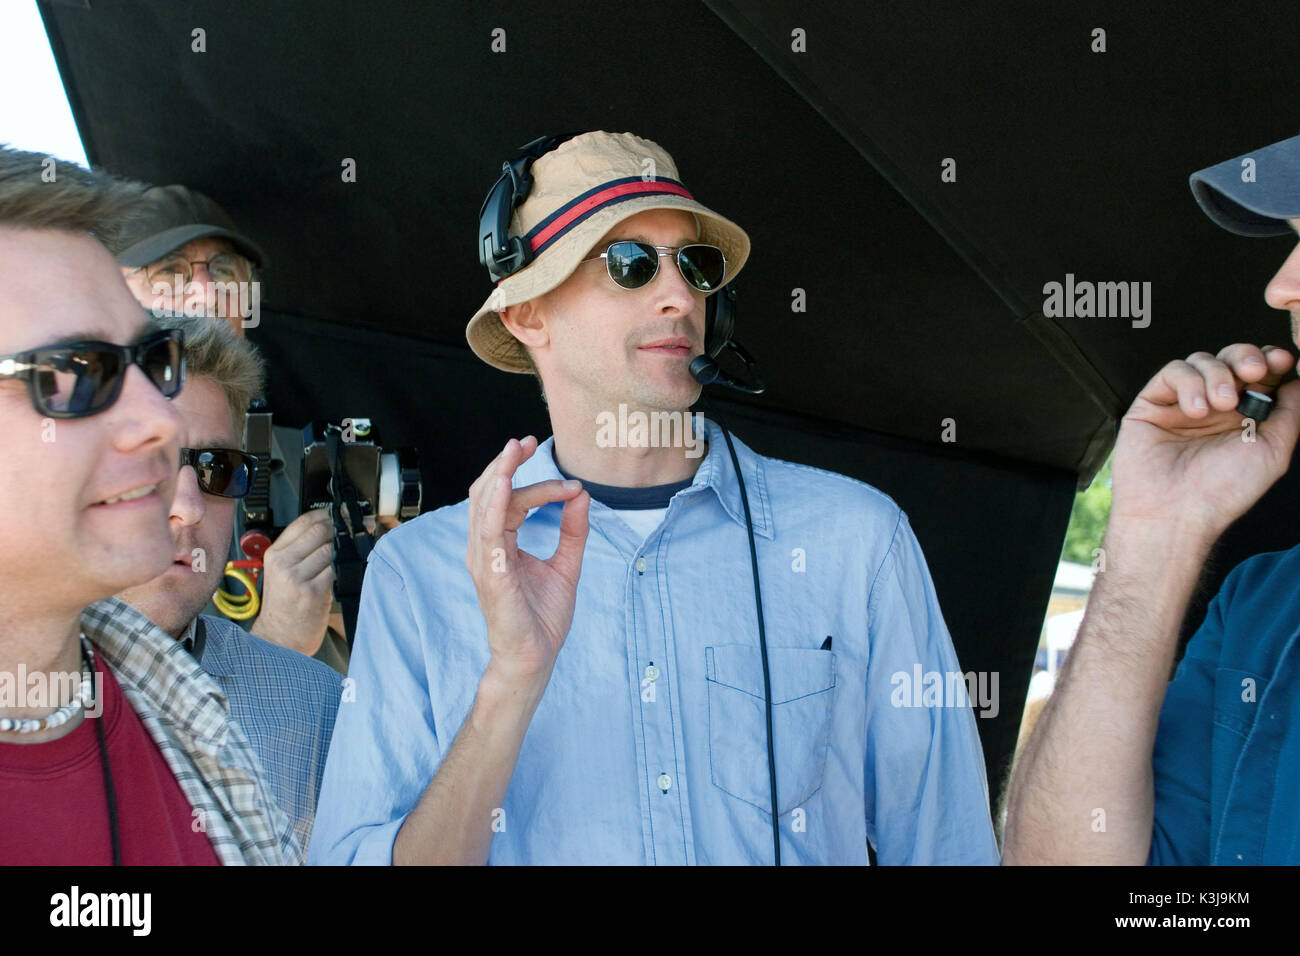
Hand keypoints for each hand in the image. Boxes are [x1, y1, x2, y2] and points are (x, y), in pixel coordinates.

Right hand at [251, 507, 334, 654]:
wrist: (279, 639)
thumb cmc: (284, 606)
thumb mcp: (282, 572)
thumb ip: (301, 550)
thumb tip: (333, 526)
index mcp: (274, 554)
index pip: (304, 521)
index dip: (327, 515)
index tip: (340, 515)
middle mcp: (284, 563)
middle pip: (321, 530)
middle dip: (340, 530)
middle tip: (351, 533)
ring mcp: (298, 577)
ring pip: (332, 549)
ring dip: (343, 552)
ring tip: (342, 559)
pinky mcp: (314, 591)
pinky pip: (336, 569)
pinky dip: (343, 570)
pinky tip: (340, 575)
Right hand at [465, 436, 589, 687]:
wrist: (535, 657)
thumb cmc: (542, 617)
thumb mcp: (566, 565)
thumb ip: (573, 531)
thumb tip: (582, 495)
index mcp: (500, 545)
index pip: (508, 500)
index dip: (528, 478)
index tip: (563, 475)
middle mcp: (485, 549)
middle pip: (488, 494)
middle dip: (506, 464)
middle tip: (527, 441)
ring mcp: (484, 561)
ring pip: (485, 506)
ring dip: (499, 474)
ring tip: (515, 450)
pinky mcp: (492, 575)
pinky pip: (488, 533)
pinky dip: (495, 505)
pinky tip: (504, 483)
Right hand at [1111, 343, 1299, 539]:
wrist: (1176, 512)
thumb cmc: (1221, 492)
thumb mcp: (1273, 451)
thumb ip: (1290, 412)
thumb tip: (1299, 379)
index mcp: (1245, 416)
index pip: (1261, 373)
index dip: (1272, 360)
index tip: (1284, 361)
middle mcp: (1215, 407)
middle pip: (1232, 358)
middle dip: (1246, 357)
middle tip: (1253, 373)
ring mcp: (1183, 403)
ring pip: (1202, 360)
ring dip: (1217, 375)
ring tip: (1220, 406)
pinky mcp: (1153, 403)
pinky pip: (1172, 372)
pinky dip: (1188, 383)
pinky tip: (1195, 411)